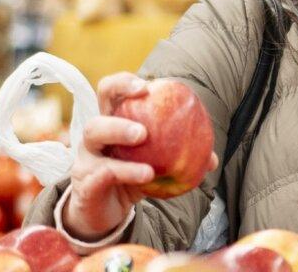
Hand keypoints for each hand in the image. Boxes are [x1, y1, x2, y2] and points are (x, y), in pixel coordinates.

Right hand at [62, 72, 218, 239]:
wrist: (105, 215)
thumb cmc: (130, 178)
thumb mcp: (155, 164)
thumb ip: (182, 156)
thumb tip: (213, 159)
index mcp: (111, 123)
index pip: (109, 93)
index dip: (123, 83)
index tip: (147, 86)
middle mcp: (94, 139)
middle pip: (95, 114)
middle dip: (118, 108)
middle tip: (144, 122)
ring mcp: (85, 160)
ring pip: (93, 136)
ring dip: (118, 132)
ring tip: (143, 137)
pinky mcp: (84, 184)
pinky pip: (102, 173)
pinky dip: (126, 171)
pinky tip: (147, 174)